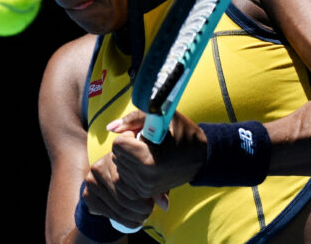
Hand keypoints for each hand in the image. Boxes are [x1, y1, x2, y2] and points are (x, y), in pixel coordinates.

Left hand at [83, 111, 205, 227]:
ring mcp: (145, 188)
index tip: (143, 135)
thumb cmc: (180, 132)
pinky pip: (124, 177)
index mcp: (149, 160)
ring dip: (129, 157)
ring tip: (149, 153)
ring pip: (119, 166)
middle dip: (128, 147)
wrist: (200, 156)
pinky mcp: (146, 192)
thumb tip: (109, 128)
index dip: (129, 135)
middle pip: (117, 156)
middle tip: (148, 145)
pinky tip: (145, 163)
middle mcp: (146, 178)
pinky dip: (131, 168)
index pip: (118, 144)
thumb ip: (132, 120)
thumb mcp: (159, 118)